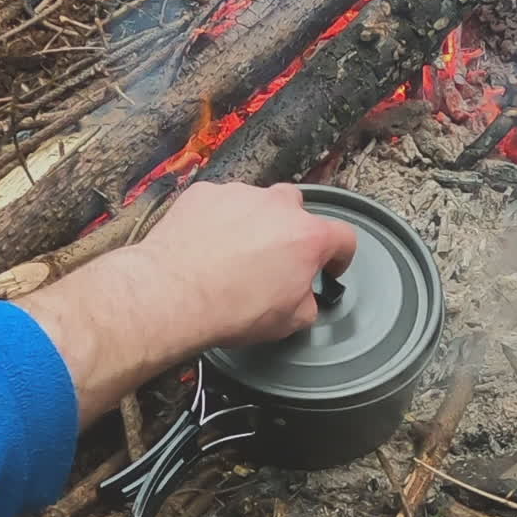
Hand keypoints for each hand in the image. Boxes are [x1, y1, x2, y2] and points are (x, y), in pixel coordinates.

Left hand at [18, 181, 356, 424]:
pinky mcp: (204, 193)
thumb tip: (303, 298)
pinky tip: (205, 244)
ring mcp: (239, 194)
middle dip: (291, 230)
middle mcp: (278, 206)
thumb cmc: (232, 309)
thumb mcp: (288, 322)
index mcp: (308, 236)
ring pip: (256, 202)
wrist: (172, 294)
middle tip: (275, 258)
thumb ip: (307, 303)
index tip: (329, 268)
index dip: (341, 256)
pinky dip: (217, 219)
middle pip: (298, 208)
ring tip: (233, 252)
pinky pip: (219, 202)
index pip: (344, 238)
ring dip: (252, 222)